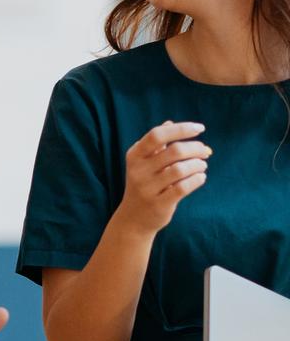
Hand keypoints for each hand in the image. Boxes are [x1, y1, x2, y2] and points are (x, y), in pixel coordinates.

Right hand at [115, 120, 209, 237]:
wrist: (133, 218)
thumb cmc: (144, 185)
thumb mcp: (144, 163)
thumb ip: (156, 144)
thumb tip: (169, 122)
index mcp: (135, 156)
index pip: (158, 135)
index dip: (181, 129)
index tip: (200, 129)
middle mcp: (138, 170)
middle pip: (174, 151)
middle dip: (196, 148)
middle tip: (206, 151)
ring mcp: (147, 188)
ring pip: (180, 169)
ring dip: (198, 165)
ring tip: (202, 165)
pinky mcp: (158, 203)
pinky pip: (183, 187)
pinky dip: (197, 180)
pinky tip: (200, 177)